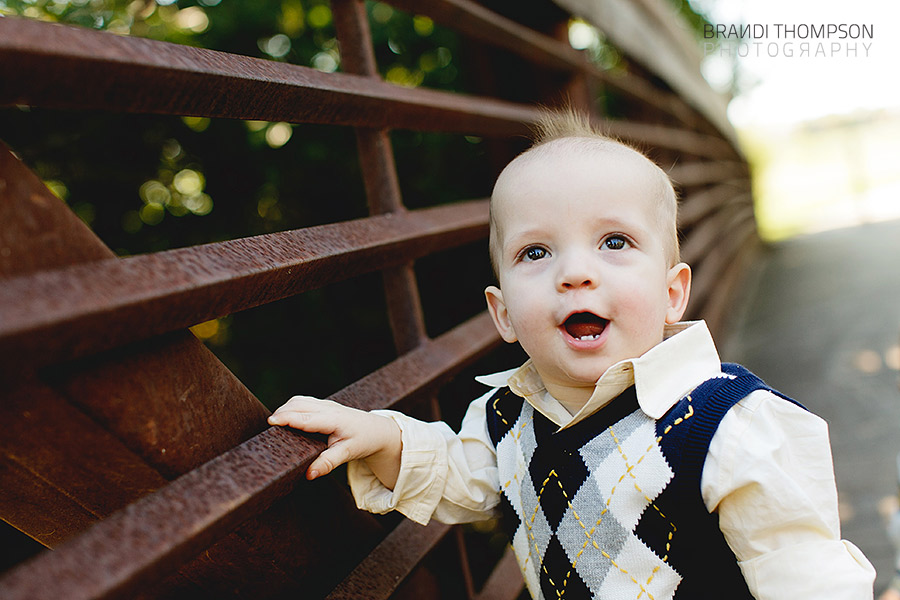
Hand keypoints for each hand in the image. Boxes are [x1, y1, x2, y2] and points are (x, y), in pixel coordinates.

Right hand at [268, 396, 400, 485]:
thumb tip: (309, 474)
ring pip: (298, 401)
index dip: (287, 418)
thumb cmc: (363, 441)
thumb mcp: (347, 454)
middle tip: (267, 430)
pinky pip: (302, 402)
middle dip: (281, 414)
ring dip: (285, 410)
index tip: (271, 423)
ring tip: (274, 426)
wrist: (376, 430)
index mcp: (333, 419)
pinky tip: (285, 420)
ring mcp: (325, 404)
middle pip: (298, 405)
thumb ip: (328, 463)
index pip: (306, 417)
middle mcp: (328, 408)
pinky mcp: (322, 405)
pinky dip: (291, 408)